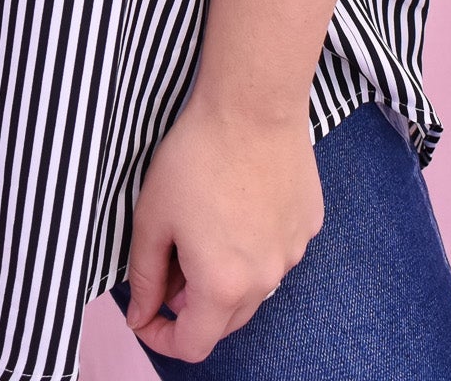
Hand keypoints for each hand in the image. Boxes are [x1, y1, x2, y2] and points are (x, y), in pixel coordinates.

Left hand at [124, 95, 322, 362]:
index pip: (192, 345)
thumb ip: (143, 275)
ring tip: (204, 226)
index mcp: (223, 286)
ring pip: (254, 287)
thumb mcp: (152, 216)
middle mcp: (265, 280)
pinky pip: (276, 251)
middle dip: (191, 305)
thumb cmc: (196, 156)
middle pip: (225, 321)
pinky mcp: (308, 224)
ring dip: (225, 276)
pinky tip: (238, 204)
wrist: (252, 104)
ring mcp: (293, 252)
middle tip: (169, 262)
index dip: (161, 337)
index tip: (145, 313)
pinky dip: (253, 245)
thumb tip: (141, 312)